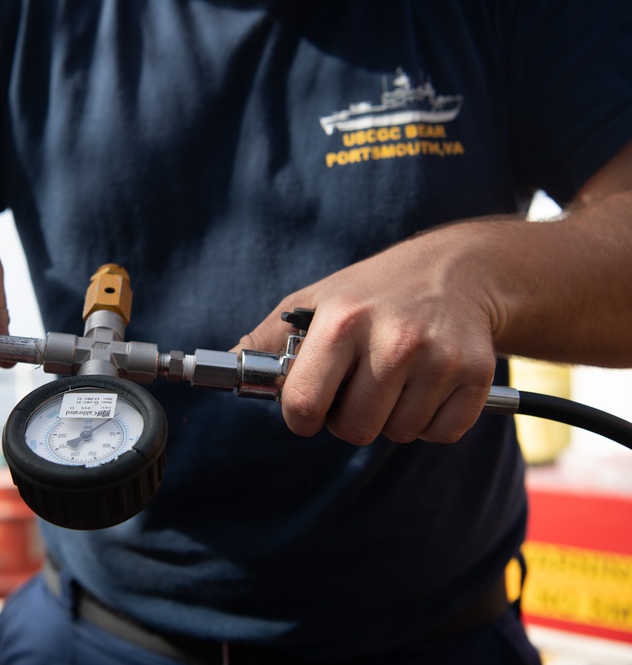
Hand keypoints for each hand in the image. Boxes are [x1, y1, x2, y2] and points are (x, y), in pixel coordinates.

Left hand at [236, 225, 500, 443]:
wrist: (455, 269)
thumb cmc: (370, 292)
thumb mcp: (313, 302)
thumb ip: (268, 340)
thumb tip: (227, 368)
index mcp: (342, 321)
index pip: (304, 404)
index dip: (302, 415)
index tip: (309, 405)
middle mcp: (393, 340)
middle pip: (354, 429)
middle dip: (348, 418)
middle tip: (357, 387)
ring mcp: (439, 357)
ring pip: (399, 434)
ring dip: (391, 418)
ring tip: (395, 378)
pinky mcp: (476, 373)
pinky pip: (441, 433)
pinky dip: (431, 421)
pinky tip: (427, 385)